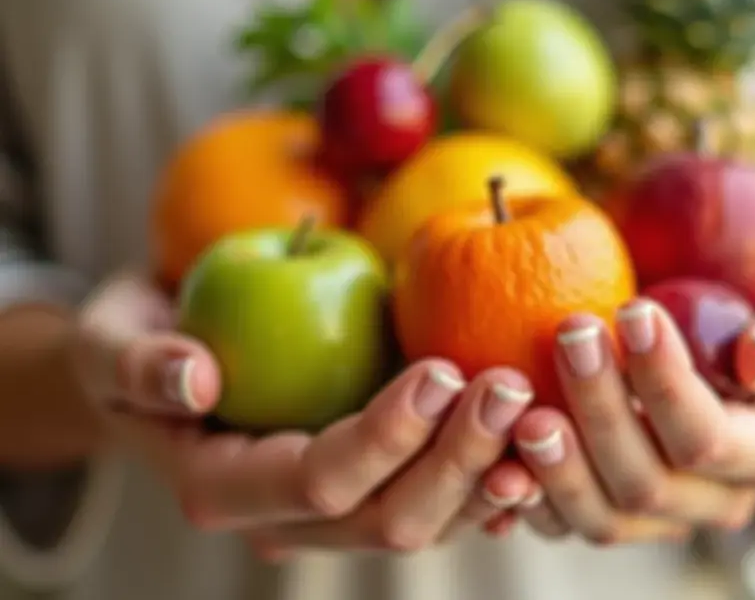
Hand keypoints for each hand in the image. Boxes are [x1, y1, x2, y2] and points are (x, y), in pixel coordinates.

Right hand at [70, 272, 535, 557]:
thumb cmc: (136, 341)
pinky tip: (541, 439)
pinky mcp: (377, 475)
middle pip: (389, 516)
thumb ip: (137, 363)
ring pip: (430, 517)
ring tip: (538, 409)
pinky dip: (494, 475)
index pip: (319, 479)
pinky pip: (445, 496)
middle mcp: (289, 514)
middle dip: (456, 459)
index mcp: (227, 487)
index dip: (385, 437)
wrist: (168, 352)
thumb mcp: (109, 342)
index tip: (441, 373)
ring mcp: (340, 503)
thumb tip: (193, 379)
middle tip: (507, 386)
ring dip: (489, 471)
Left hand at [502, 266, 754, 543]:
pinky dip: (526, 493)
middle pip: (647, 482)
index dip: (665, 384)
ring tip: (520, 406)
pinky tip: (493, 450)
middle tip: (569, 332)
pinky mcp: (616, 502)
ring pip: (602, 517)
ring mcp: (664, 510)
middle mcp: (718, 499)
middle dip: (601, 411)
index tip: (632, 311)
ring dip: (555, 467)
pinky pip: (564, 516)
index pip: (709, 438)